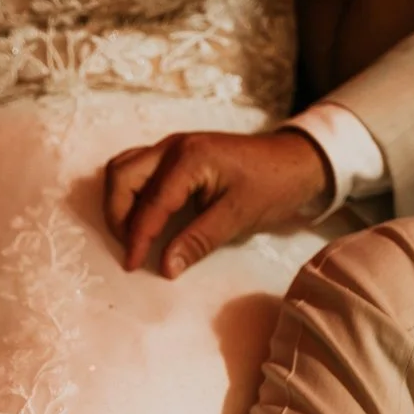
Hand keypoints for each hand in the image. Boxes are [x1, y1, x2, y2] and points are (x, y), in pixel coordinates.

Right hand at [104, 129, 332, 276]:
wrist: (295, 161)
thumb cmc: (272, 185)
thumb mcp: (238, 217)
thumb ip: (198, 241)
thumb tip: (165, 267)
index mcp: (190, 159)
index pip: (151, 202)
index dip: (138, 237)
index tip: (132, 265)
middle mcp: (173, 146)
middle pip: (122, 175)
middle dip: (117, 215)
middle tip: (130, 250)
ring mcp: (172, 146)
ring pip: (124, 168)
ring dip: (120, 201)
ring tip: (132, 235)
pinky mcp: (175, 154)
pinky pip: (137, 168)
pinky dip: (130, 192)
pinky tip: (142, 216)